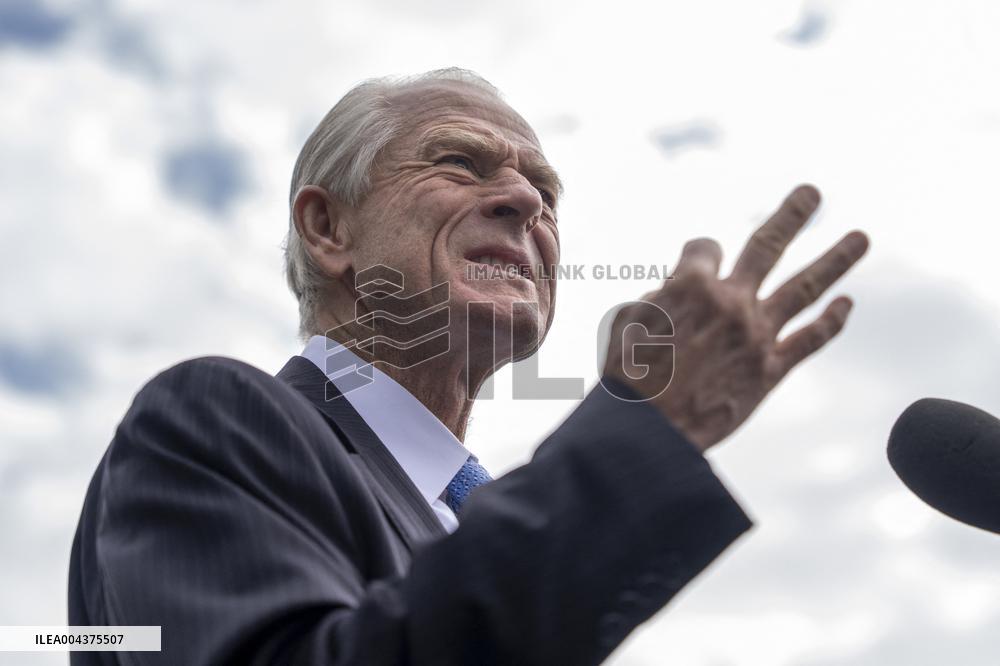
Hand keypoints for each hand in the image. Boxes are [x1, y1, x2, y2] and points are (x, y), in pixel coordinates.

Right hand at [603, 185, 868, 451]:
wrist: (646, 431)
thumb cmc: (627, 375)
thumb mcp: (628, 319)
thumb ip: (662, 295)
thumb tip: (681, 290)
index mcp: (692, 283)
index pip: (704, 247)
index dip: (697, 254)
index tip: (694, 264)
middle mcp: (731, 300)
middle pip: (768, 244)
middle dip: (792, 214)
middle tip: (814, 193)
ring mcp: (757, 333)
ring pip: (804, 285)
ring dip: (836, 259)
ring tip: (861, 236)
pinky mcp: (771, 368)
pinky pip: (811, 339)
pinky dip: (832, 320)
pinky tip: (848, 303)